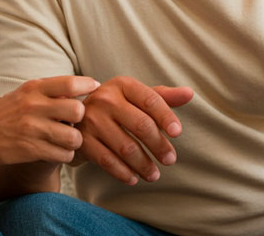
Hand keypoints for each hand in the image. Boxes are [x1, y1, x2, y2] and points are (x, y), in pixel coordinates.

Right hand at [0, 75, 99, 168]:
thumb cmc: (5, 114)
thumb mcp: (24, 94)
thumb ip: (49, 91)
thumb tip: (82, 88)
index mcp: (33, 88)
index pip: (70, 83)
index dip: (88, 86)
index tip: (94, 89)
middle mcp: (33, 106)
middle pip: (78, 110)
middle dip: (81, 119)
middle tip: (74, 123)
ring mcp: (32, 129)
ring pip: (74, 136)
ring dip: (75, 141)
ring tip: (67, 140)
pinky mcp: (30, 150)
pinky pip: (63, 154)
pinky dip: (65, 155)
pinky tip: (58, 151)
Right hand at [74, 76, 192, 184]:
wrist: (73, 116)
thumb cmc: (116, 106)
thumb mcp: (135, 96)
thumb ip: (162, 96)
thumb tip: (190, 94)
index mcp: (122, 84)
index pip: (150, 99)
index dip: (166, 117)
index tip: (178, 133)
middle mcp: (105, 99)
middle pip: (140, 124)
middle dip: (159, 145)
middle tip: (170, 160)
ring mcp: (91, 119)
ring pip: (125, 147)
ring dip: (143, 164)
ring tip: (154, 174)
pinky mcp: (81, 140)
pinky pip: (107, 160)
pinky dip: (122, 172)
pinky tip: (134, 178)